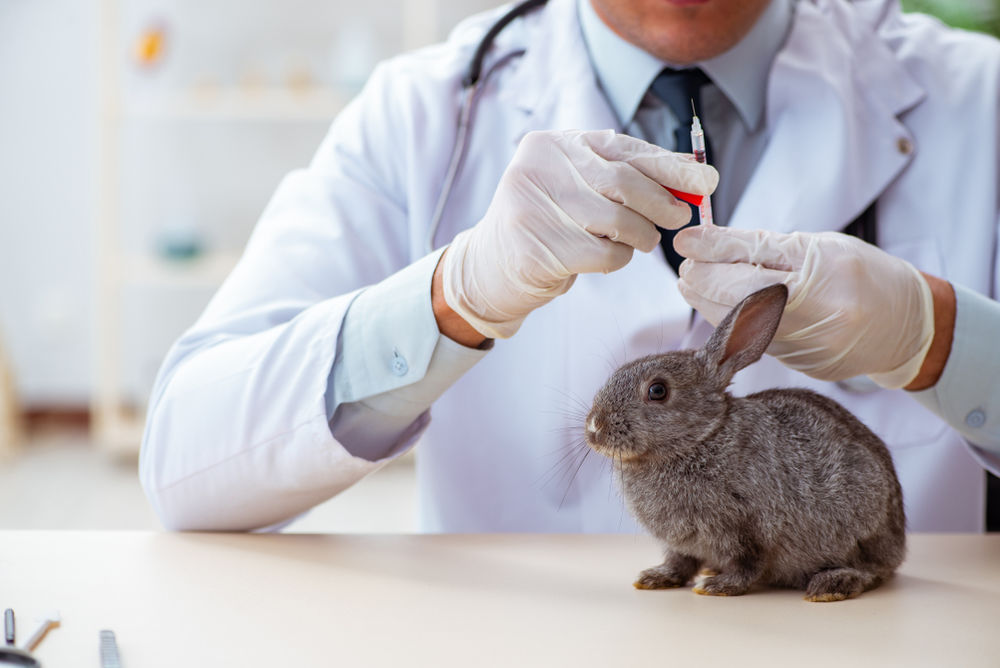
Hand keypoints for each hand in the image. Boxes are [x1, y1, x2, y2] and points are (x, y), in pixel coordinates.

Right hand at [440, 129, 717, 338]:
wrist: (490, 266)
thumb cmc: (548, 222)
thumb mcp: (579, 185)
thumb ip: (626, 176)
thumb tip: (694, 177)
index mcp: (553, 143)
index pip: (624, 149)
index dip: (671, 166)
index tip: (707, 181)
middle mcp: (539, 167)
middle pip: (625, 183)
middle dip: (663, 203)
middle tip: (679, 218)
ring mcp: (534, 207)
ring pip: (620, 221)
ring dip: (642, 236)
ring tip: (639, 241)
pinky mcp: (537, 248)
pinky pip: (606, 254)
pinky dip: (620, 258)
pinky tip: (609, 256)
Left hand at [674, 226, 934, 388]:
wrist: (907, 326)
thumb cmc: (861, 273)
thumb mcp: (814, 246)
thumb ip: (754, 245)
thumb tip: (697, 240)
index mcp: (821, 284)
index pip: (745, 275)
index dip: (709, 257)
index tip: (686, 242)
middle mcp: (814, 323)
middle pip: (735, 305)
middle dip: (702, 282)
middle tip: (689, 265)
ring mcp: (805, 352)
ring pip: (737, 327)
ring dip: (711, 302)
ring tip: (701, 281)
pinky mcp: (799, 368)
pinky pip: (753, 341)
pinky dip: (734, 320)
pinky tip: (728, 304)